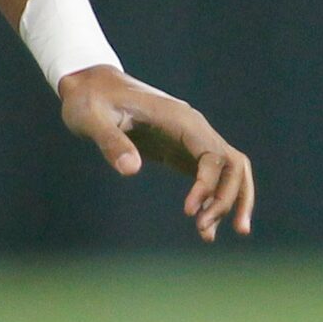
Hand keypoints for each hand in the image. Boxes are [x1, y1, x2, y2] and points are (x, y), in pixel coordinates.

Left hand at [57, 65, 254, 241]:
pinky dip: (211, 200)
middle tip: (204, 231)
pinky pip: (208, 177)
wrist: (89, 85)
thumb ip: (110, 141)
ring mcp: (189, 139)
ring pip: (228, 171)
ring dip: (229, 202)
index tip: (188, 211)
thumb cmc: (89, 100)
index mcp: (180, 119)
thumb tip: (130, 170)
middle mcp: (193, 128)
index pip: (214, 155)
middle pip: (233, 165)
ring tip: (208, 236)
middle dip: (228, 199)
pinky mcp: (179, 150)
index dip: (208, 185)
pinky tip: (203, 227)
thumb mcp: (91, 119)